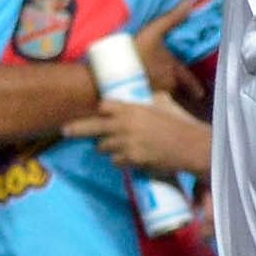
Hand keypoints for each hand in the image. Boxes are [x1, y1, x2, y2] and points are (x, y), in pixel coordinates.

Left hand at [60, 101, 209, 177]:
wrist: (191, 146)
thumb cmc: (180, 123)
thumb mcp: (164, 103)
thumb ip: (151, 100)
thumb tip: (148, 95)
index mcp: (133, 108)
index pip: (104, 105)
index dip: (100, 109)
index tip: (97, 112)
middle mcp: (125, 125)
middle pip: (93, 126)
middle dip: (77, 128)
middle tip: (63, 130)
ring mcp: (127, 144)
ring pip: (103, 147)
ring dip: (106, 147)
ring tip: (115, 146)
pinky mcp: (132, 160)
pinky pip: (116, 161)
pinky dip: (120, 160)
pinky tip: (130, 157)